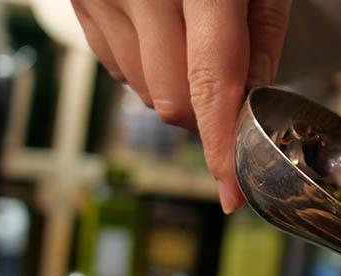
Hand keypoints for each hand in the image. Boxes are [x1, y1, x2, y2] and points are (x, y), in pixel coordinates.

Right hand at [71, 0, 290, 212]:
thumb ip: (261, 42)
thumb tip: (251, 115)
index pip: (212, 84)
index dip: (223, 144)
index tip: (233, 192)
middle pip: (174, 101)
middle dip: (206, 117)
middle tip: (230, 92)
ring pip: (143, 92)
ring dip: (175, 91)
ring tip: (194, 40)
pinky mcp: (79, 1)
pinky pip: (115, 67)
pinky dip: (145, 69)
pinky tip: (162, 35)